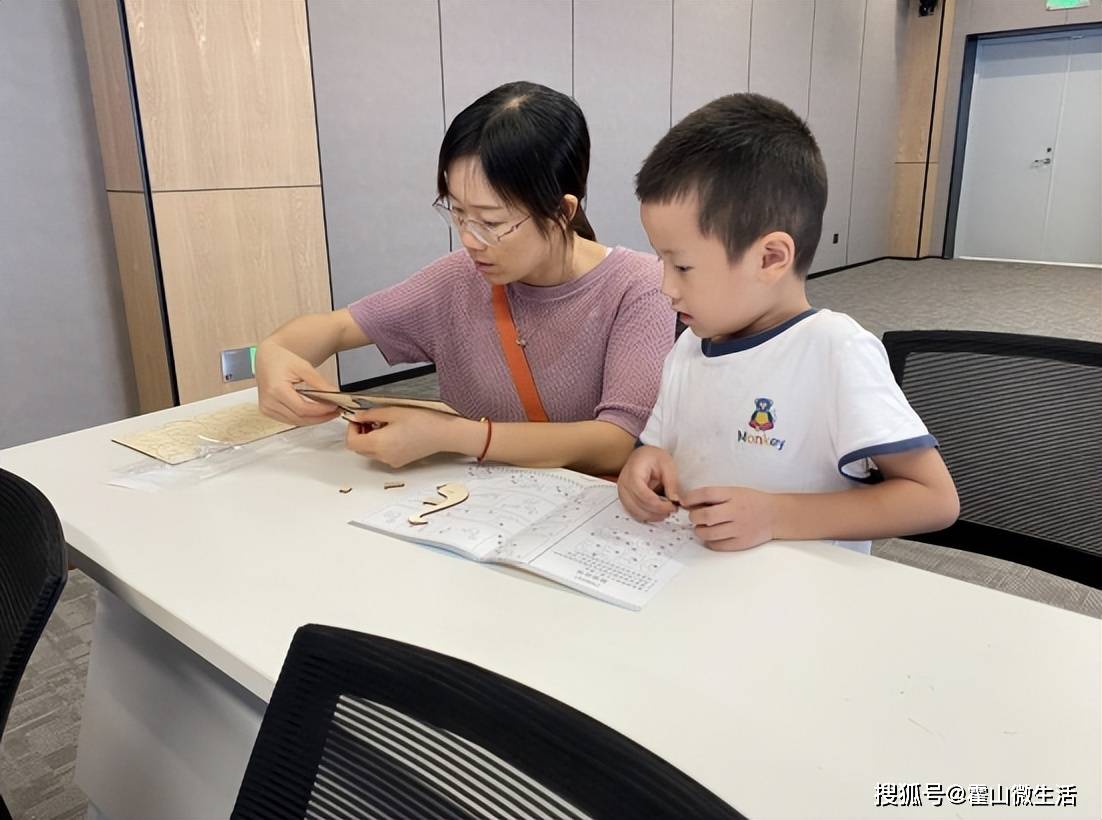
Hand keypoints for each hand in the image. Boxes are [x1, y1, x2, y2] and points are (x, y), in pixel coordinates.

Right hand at [255, 341, 339, 425]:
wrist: (267, 358)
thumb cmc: (281, 359)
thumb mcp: (303, 367)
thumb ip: (319, 382)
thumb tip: (335, 393)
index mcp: (276, 389)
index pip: (302, 408)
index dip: (320, 410)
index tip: (334, 407)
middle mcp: (268, 402)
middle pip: (299, 418)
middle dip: (320, 418)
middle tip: (335, 412)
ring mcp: (266, 408)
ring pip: (295, 422)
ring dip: (313, 420)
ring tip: (328, 413)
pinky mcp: (267, 411)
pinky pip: (289, 420)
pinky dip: (303, 418)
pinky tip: (315, 413)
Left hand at [344, 406, 458, 467]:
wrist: (443, 433)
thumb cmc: (423, 421)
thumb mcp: (392, 411)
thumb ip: (370, 414)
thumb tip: (357, 416)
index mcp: (378, 444)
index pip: (351, 442)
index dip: (351, 429)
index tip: (358, 418)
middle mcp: (383, 456)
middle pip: (359, 449)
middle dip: (360, 434)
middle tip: (369, 419)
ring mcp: (392, 461)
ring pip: (370, 452)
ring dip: (370, 439)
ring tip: (384, 424)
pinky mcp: (400, 461)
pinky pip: (382, 455)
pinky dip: (381, 445)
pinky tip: (393, 432)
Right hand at [617, 445, 680, 521]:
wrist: (642, 455)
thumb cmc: (652, 456)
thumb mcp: (667, 465)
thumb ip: (671, 483)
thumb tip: (675, 500)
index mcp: (633, 473)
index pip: (644, 496)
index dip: (660, 505)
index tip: (673, 506)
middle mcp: (624, 484)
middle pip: (639, 506)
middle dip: (658, 512)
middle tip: (672, 509)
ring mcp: (622, 493)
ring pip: (636, 513)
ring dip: (652, 516)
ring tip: (666, 512)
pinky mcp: (625, 499)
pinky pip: (634, 513)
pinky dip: (646, 516)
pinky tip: (657, 513)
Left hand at [680, 486, 775, 550]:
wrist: (775, 515)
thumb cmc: (752, 501)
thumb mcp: (735, 491)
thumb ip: (715, 497)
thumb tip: (690, 503)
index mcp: (733, 495)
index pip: (706, 493)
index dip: (691, 497)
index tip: (685, 501)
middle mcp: (735, 512)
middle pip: (705, 516)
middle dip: (693, 517)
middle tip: (695, 517)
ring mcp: (739, 529)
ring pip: (708, 533)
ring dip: (699, 530)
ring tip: (702, 527)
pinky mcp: (741, 543)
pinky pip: (717, 545)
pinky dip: (710, 541)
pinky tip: (712, 536)